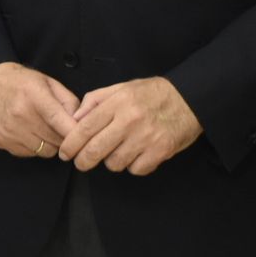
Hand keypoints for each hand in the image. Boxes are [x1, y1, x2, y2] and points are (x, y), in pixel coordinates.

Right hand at [0, 62, 79, 158]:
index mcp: (34, 96)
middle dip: (64, 137)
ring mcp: (10, 131)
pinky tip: (30, 133)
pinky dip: (35, 147)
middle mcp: (20, 115)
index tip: (84, 136)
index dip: (75, 133)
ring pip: (45, 151)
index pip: (61, 123)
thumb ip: (68, 101)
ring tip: (45, 129)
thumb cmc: (20, 82)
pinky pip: (30, 154)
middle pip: (55, 140)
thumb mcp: (48, 82)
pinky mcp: (2, 142)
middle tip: (62, 128)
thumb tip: (81, 121)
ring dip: (50, 143)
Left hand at [57, 77, 201, 174]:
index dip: (71, 143)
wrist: (190, 99)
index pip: (85, 127)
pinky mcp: (160, 151)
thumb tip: (75, 117)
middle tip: (81, 163)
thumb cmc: (152, 94)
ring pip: (114, 163)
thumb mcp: (123, 87)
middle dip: (83, 161)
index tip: (65, 153)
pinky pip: (135, 169)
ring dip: (112, 161)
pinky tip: (137, 154)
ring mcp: (145, 137)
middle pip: (95, 150)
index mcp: (119, 102)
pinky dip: (133, 166)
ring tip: (119, 151)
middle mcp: (130, 120)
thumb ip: (96, 100)